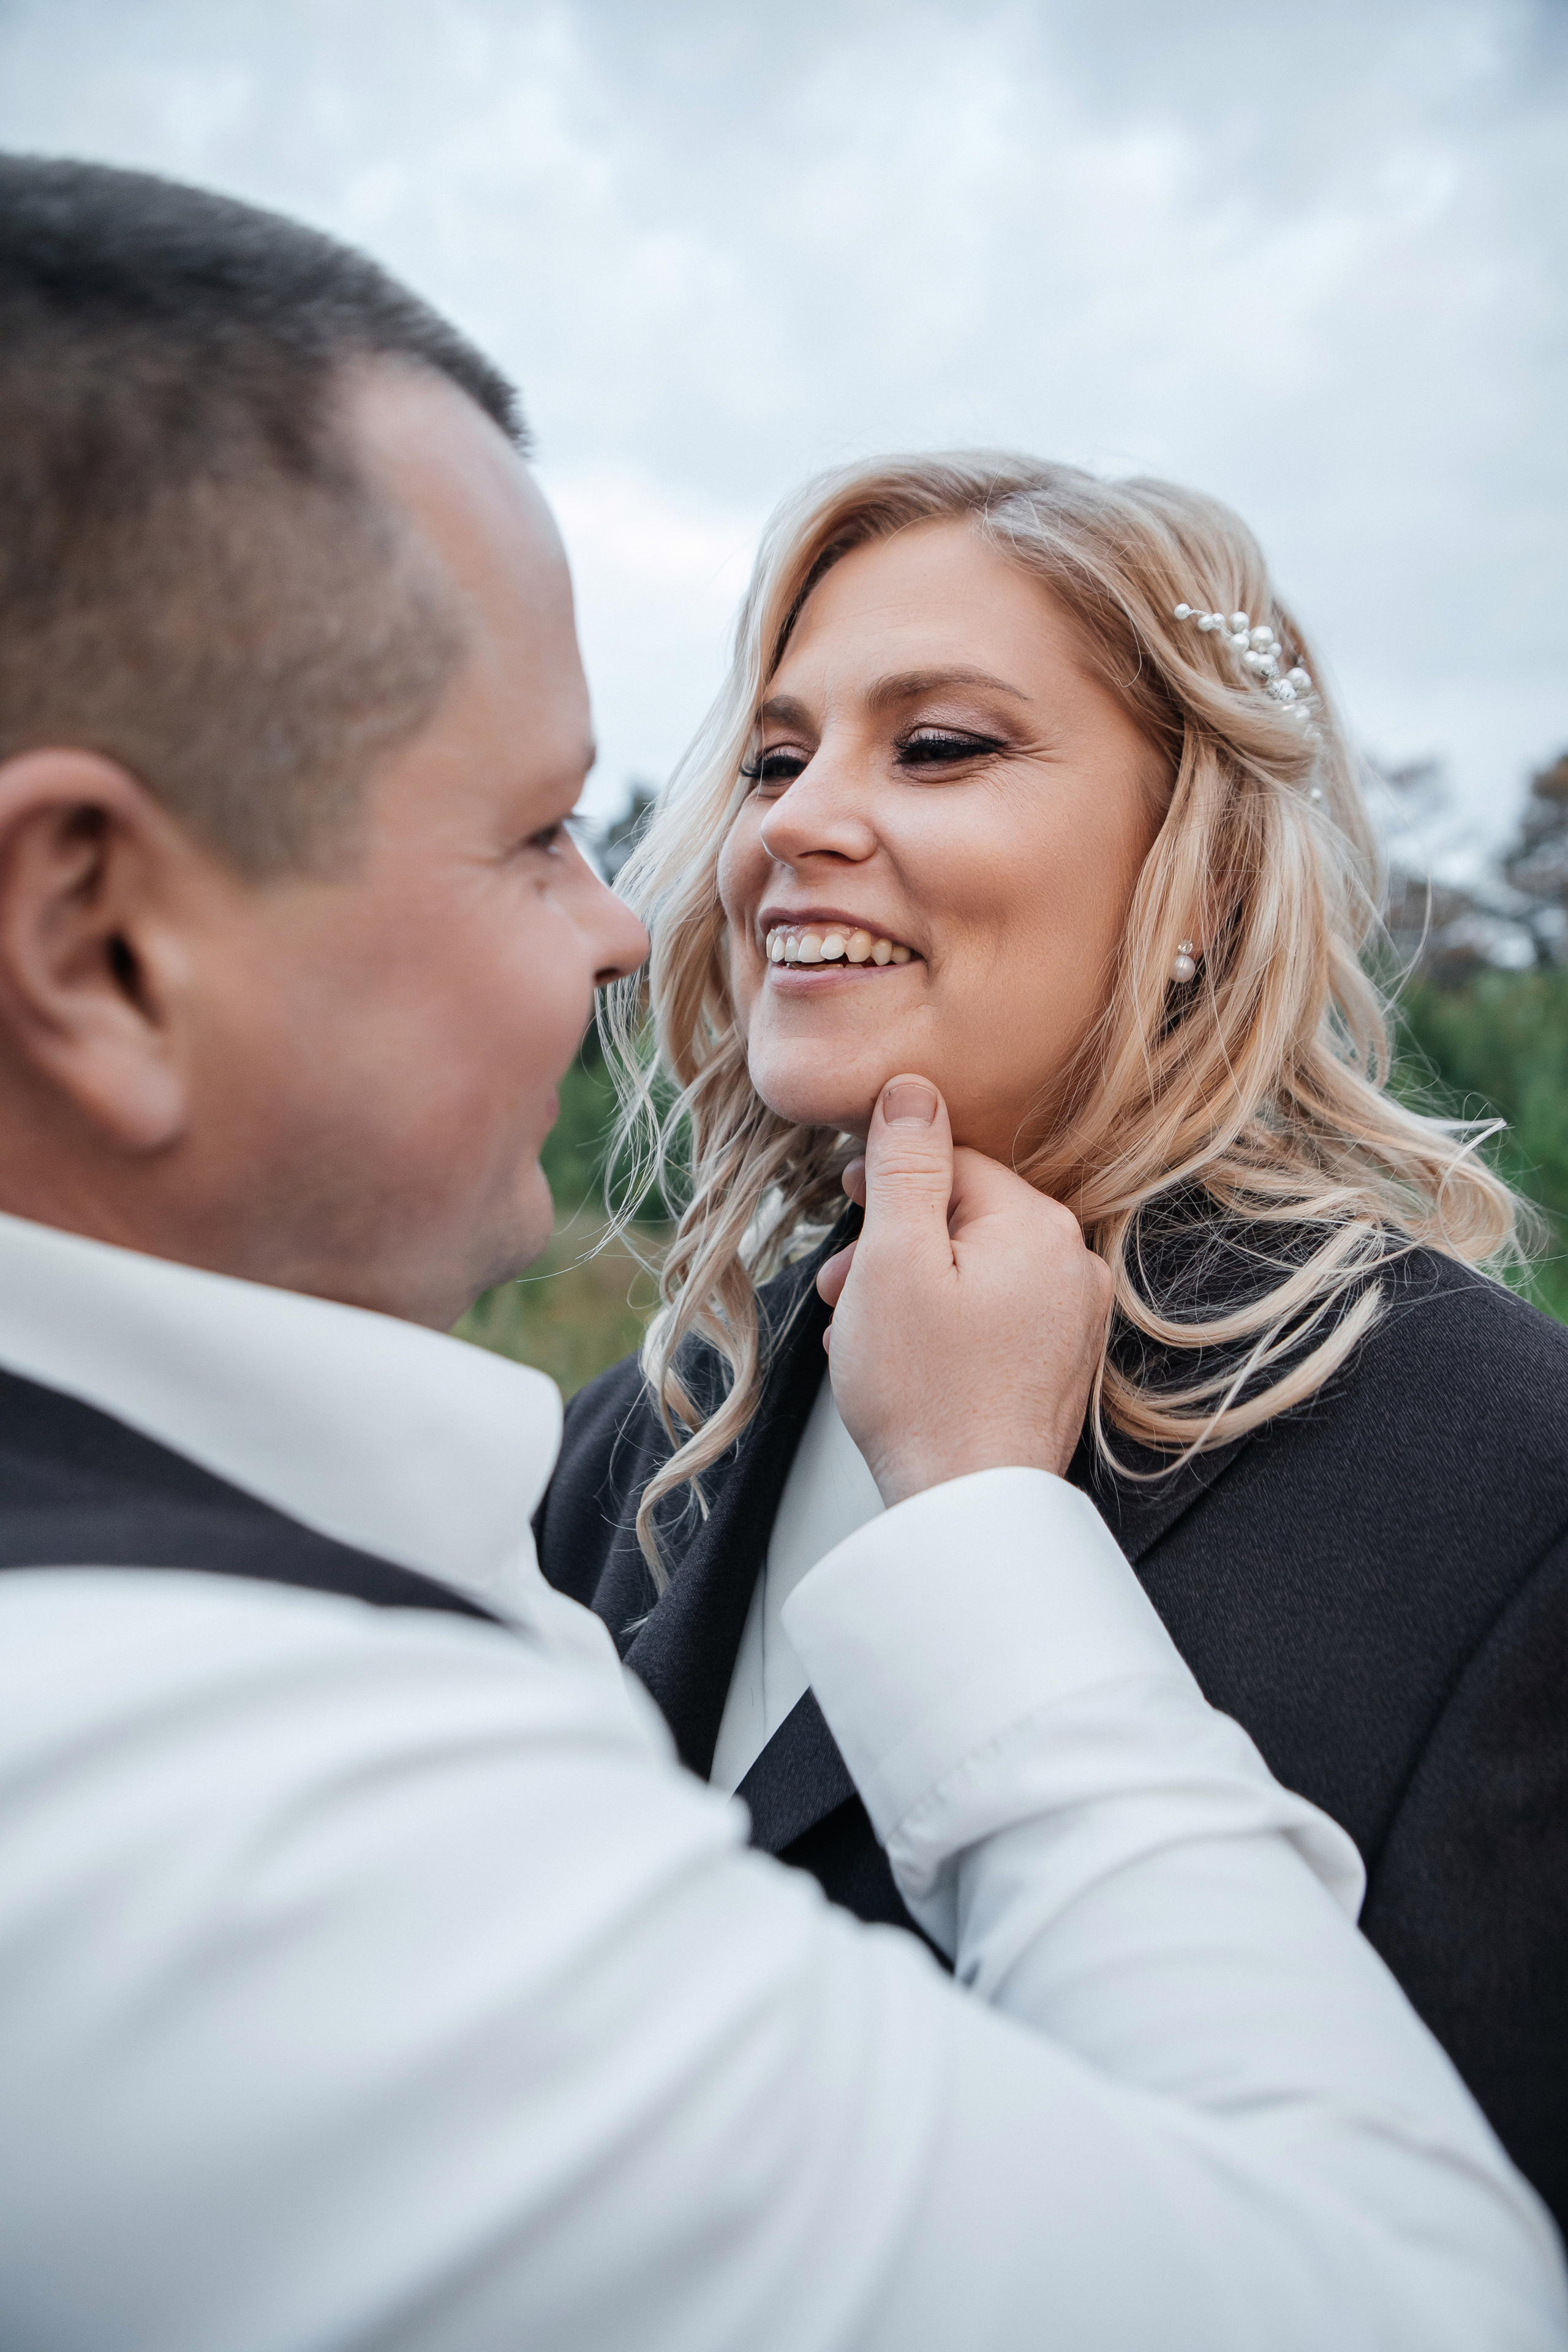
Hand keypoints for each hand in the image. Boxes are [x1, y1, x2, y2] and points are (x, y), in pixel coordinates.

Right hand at [818, 1075, 1112, 1508]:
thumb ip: (904, 1166)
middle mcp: (1072, 1267)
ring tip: (857, 1327)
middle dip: (892, 1241)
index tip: (843, 1203)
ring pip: (973, 1268)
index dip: (888, 1178)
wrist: (968, 1508)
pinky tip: (898, 1355)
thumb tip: (912, 1091)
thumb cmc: (926, 1393)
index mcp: (1040, 1227)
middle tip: (839, 1282)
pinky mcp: (1057, 1365)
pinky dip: (940, 1322)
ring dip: (908, 1284)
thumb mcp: (894, 1259)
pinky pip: (990, 1314)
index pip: (954, 1163)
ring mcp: (1071, 1321)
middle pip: (964, 1216)